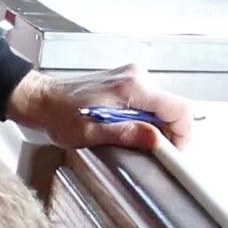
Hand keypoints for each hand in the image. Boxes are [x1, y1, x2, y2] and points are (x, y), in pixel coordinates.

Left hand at [7, 64, 193, 151]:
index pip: (179, 108)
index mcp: (133, 87)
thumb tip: (157, 140)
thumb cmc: (61, 115)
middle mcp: (138, 76)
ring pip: (163, 106)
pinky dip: (146, 118)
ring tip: (131, 137)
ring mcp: (134, 76)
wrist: (44, 99)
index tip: (171, 151)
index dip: (182, 133)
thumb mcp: (92, 133)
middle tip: (148, 150)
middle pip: (173, 108)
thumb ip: (127, 134)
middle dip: (168, 132)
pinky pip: (150, 102)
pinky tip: (126, 127)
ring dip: (155, 126)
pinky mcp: (129, 80)